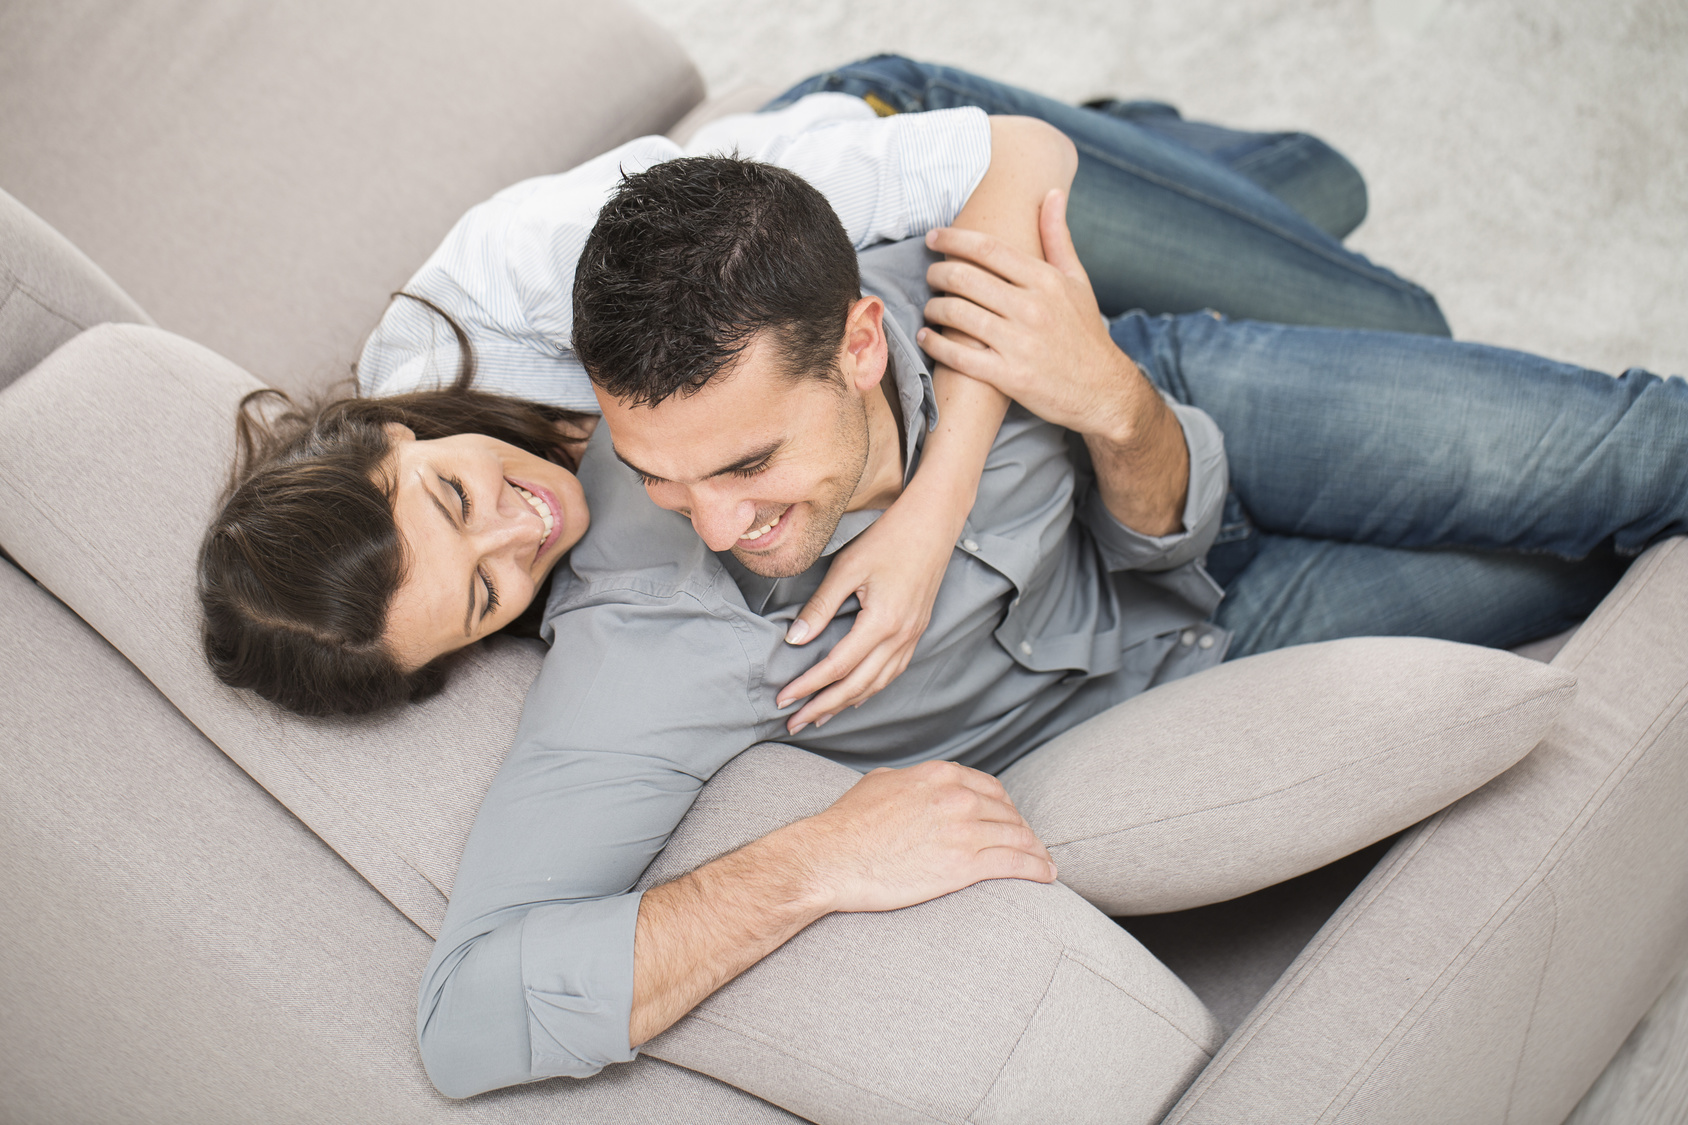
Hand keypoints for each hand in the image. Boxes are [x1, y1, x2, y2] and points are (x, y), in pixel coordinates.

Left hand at [776, 481, 955, 732]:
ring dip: (846, 704)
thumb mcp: (848, 568)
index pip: (837, 667)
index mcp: (882, 623)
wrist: (934, 523)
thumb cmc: (890, 538)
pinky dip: (870, 689)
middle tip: (793, 722)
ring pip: (877, 684)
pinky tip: (855, 695)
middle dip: (823, 707)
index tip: (783, 698)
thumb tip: (795, 639)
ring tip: (819, 716)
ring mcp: (912, 637)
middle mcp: (901, 637)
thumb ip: (821, 606)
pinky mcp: (916, 631)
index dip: (807, 686)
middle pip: (857, 686)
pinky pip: (892, 672)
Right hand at [788, 760, 1057, 913]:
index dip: (1004, 805)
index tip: (1009, 819)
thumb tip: (917, 784)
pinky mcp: (965, 864)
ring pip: (1017, 836)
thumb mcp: (879, 783)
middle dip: (1022, 828)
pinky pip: (1014, 863)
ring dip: (1035, 850)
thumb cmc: (846, 825)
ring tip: (1044, 862)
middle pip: (1007, 811)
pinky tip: (1045, 875)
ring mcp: (964, 829)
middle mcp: (957, 796)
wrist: (831, 858)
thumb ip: (910, 781)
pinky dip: (1036, 868)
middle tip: (1029, 844)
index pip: (988, 787)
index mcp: (939, 775)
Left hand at [917, 189, 1145, 442]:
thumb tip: (1052, 193)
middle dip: (937, 272)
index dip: (953, 239)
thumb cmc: (1085, 333)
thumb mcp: (1078, 281)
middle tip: (929, 274)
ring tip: (930, 306)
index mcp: (1045, 280)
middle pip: (965, 278)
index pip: (988, 248)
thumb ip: (1058, 238)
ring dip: (934, 307)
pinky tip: (927, 338)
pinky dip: (936, 344)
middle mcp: (1031, 308)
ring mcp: (1019, 344)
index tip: (934, 237)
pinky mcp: (1009, 377)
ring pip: (957, 315)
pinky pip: (959, 356)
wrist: (1103, 391)